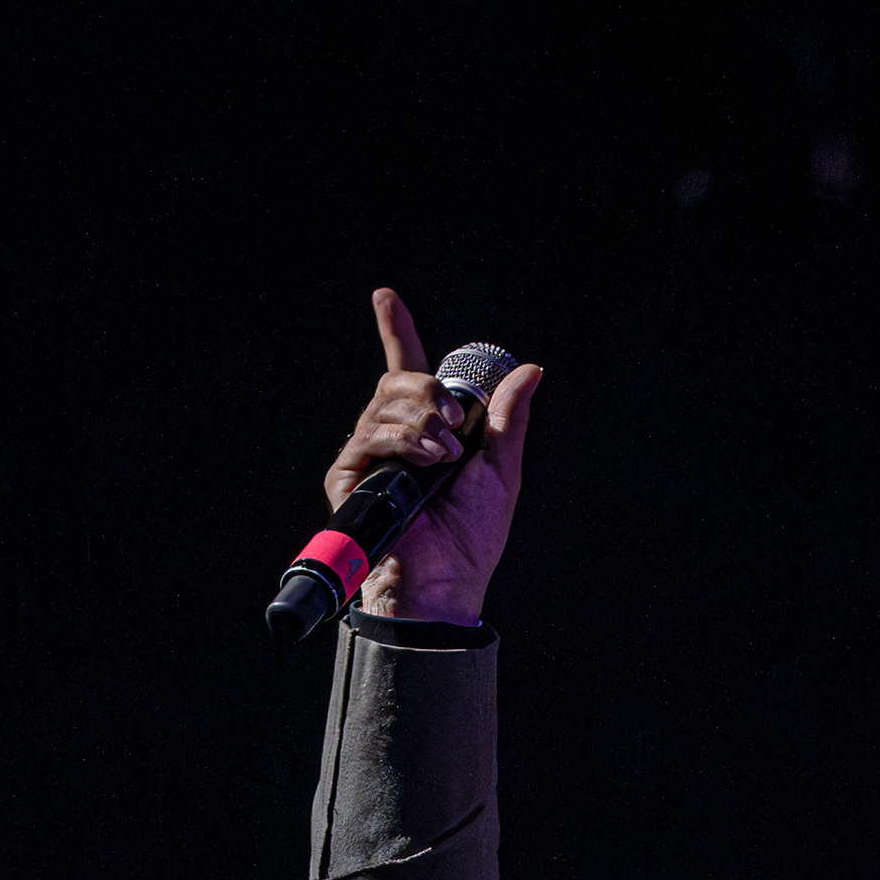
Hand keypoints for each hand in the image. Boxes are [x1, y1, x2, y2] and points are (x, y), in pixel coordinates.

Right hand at [332, 289, 541, 625]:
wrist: (444, 581)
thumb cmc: (471, 539)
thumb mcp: (501, 470)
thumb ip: (509, 417)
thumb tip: (529, 369)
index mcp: (428, 433)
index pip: (408, 372)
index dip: (397, 332)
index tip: (386, 298)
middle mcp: (394, 440)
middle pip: (399, 380)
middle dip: (431, 392)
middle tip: (457, 427)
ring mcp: (369, 457)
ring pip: (386, 401)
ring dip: (424, 421)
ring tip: (444, 456)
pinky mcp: (349, 476)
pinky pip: (370, 432)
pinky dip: (404, 440)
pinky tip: (426, 461)